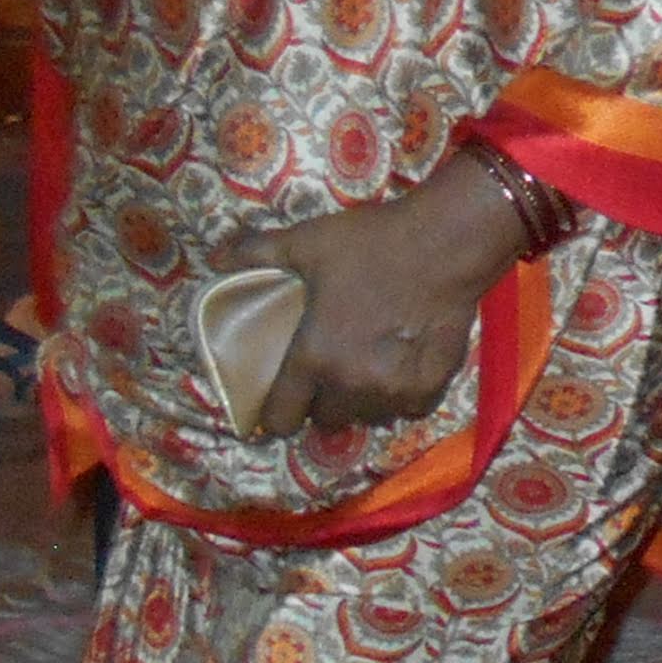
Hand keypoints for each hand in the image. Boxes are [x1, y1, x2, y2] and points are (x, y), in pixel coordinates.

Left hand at [240, 156, 521, 438]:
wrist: (445, 242)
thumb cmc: (371, 243)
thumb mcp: (308, 242)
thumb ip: (259, 253)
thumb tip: (216, 258)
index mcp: (313, 358)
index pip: (281, 418)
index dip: (277, 413)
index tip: (282, 403)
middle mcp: (350, 385)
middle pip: (325, 420)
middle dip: (323, 401)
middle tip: (331, 372)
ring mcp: (392, 392)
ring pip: (367, 417)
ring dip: (363, 400)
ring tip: (368, 369)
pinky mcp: (430, 389)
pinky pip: (407, 409)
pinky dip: (402, 396)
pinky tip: (404, 367)